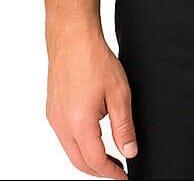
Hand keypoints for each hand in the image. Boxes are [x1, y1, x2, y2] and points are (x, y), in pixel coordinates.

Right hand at [45, 29, 137, 178]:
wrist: (72, 38)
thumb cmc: (94, 60)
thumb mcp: (119, 94)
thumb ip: (124, 126)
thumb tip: (130, 150)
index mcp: (80, 123)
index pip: (96, 161)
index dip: (112, 173)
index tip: (124, 177)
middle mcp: (62, 124)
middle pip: (80, 162)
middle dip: (99, 171)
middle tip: (117, 172)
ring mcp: (54, 118)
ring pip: (70, 151)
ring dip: (88, 159)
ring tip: (108, 158)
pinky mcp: (52, 110)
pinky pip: (64, 137)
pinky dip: (78, 145)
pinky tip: (92, 138)